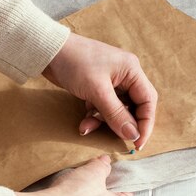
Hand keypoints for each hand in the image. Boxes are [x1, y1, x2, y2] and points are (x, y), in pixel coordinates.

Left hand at [42, 32, 157, 150]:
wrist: (48, 51)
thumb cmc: (75, 63)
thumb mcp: (97, 91)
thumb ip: (116, 114)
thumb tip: (133, 135)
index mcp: (132, 70)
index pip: (148, 101)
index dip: (145, 124)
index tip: (137, 143)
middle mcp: (125, 75)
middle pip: (133, 107)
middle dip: (122, 124)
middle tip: (116, 140)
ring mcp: (111, 82)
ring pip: (116, 110)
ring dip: (103, 122)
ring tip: (86, 127)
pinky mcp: (97, 88)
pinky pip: (102, 108)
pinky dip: (93, 117)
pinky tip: (82, 123)